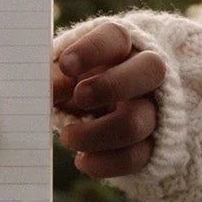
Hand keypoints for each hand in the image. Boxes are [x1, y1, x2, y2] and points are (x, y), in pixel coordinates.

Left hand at [52, 20, 167, 177]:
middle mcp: (146, 74)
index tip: (66, 65)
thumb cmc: (81, 80)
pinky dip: (105, 162)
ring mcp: (154, 109)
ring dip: (96, 134)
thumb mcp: (66, 73)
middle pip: (150, 70)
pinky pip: (135, 157)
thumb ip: (55, 76)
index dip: (92, 50)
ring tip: (67, 137)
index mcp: (122, 46)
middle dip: (111, 86)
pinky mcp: (151, 144)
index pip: (115, 38)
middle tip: (79, 97)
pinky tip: (82, 160)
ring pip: (136, 122)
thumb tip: (48, 89)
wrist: (105, 110)